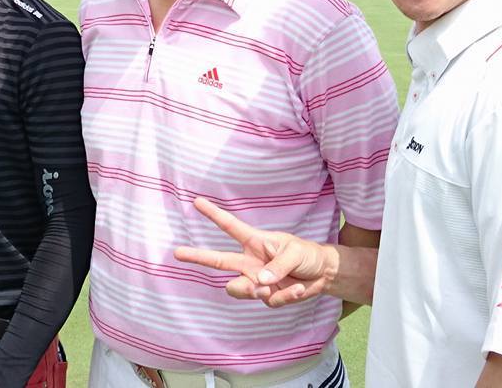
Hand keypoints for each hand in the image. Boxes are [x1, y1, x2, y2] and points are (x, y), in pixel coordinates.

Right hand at [173, 196, 336, 307]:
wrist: (324, 275)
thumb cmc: (306, 255)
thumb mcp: (295, 252)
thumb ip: (277, 265)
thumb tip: (259, 282)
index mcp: (255, 242)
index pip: (230, 227)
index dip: (213, 214)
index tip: (197, 202)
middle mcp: (250, 261)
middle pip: (218, 260)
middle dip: (197, 256)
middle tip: (177, 252)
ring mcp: (257, 281)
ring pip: (238, 289)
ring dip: (254, 291)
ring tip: (269, 288)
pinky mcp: (268, 297)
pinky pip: (269, 301)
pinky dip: (286, 296)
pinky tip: (299, 288)